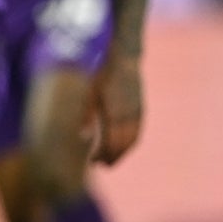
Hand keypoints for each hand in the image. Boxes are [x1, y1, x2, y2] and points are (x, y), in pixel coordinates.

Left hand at [87, 50, 142, 164]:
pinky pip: (138, 130)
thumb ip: (83, 113)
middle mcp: (129, 114)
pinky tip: (122, 145)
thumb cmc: (98, 71)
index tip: (93, 163)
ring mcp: (137, 111)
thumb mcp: (85, 90)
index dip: (103, 154)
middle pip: (123, 144)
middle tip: (101, 166)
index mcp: (114, 111)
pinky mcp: (141, 107)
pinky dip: (130, 142)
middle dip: (113, 157)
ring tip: (111, 160)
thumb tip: (81, 136)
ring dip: (122, 152)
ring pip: (133, 139)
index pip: (111, 141)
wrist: (123, 55)